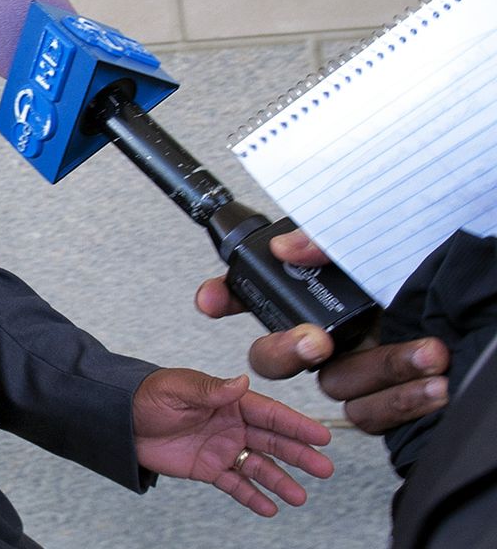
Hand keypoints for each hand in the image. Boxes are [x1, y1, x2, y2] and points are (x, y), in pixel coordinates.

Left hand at [132, 368, 333, 516]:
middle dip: (299, 455)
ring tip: (299, 496)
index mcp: (228, 400)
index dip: (296, 424)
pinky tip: (269, 508)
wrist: (118, 419)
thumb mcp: (177, 388)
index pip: (269, 413)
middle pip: (272, 441)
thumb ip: (210, 389)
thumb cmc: (146, 395)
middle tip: (323, 468)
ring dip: (280, 480)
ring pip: (258, 466)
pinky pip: (236, 484)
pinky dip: (252, 497)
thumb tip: (241, 382)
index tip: (321, 436)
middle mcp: (231, 425)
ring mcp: (222, 448)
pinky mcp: (208, 468)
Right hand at [195, 228, 448, 432]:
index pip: (259, 292)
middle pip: (275, 356)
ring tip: (427, 353)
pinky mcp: (388, 402)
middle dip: (287, 350)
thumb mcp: (383, 245)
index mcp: (326, 292)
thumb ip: (329, 243)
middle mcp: (335, 333)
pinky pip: (371, 415)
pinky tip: (432, 384)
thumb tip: (287, 248)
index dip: (227, 296)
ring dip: (381, 372)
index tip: (211, 301)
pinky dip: (401, 402)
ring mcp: (361, 369)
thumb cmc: (445, 276)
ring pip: (335, 387)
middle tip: (318, 340)